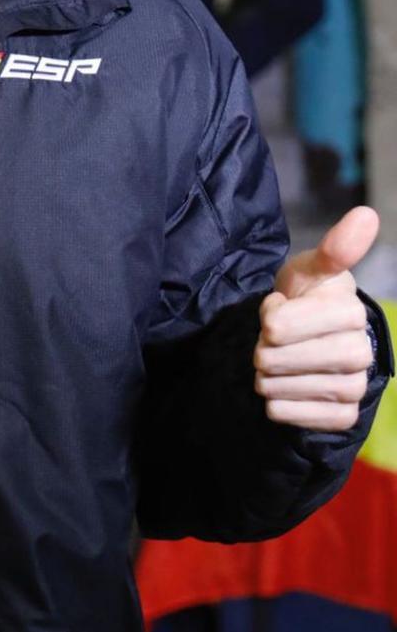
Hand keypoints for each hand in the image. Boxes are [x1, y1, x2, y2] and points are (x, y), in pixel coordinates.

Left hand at [253, 206, 379, 430]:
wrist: (309, 343)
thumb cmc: (306, 299)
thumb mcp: (309, 270)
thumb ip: (335, 248)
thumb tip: (367, 214)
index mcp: (349, 311)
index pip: (275, 325)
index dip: (267, 316)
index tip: (282, 308)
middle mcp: (360, 351)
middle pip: (274, 359)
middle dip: (262, 348)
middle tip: (275, 340)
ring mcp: (355, 386)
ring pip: (277, 388)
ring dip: (267, 376)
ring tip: (281, 362)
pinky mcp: (342, 417)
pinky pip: (286, 414)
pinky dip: (276, 403)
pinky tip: (288, 388)